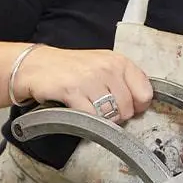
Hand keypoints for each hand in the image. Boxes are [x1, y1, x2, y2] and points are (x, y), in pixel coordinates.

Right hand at [16, 46, 153, 121]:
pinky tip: (76, 110)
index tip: (125, 108)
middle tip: (99, 109)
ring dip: (100, 120)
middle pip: (127, 109)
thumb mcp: (103, 66)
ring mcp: (90, 78)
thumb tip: (142, 105)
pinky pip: (91, 118)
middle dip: (115, 116)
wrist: (37, 65)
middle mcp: (108, 68)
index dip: (137, 107)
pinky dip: (85, 120)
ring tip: (88, 109)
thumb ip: (124, 82)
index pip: (145, 93)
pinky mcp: (73, 90)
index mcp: (120, 62)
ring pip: (110, 116)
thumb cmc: (72, 69)